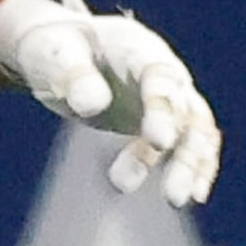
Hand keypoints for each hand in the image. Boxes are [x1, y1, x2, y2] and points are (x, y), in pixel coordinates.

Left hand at [0, 0, 221, 206]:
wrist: (55, 52)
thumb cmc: (51, 47)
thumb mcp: (51, 53)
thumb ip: (72, 74)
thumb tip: (93, 105)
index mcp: (132, 45)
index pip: (157, 76)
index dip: (161, 109)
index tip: (158, 143)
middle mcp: (160, 68)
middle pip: (182, 111)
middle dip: (179, 154)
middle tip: (171, 196)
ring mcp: (167, 94)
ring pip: (192, 131)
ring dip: (187, 167)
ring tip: (173, 201)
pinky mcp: (163, 118)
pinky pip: (190, 142)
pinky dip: (195, 166)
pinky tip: (192, 195)